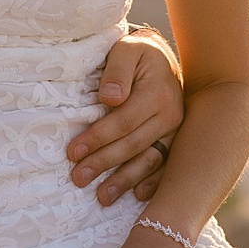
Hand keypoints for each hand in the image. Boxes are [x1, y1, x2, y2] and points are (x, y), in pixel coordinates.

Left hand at [68, 29, 183, 204]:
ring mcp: (175, 131)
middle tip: (78, 178)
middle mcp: (171, 115)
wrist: (163, 60)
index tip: (72, 152)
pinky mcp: (176, 141)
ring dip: (125, 181)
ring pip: (149, 160)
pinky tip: (137, 196)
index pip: (123, 121)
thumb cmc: (137, 55)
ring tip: (102, 197)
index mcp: (158, 93)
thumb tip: (110, 98)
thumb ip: (117, 70)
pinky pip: (166, 166)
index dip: (97, 138)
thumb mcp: (126, 50)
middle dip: (104, 163)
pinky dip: (152, 183)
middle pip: (133, 145)